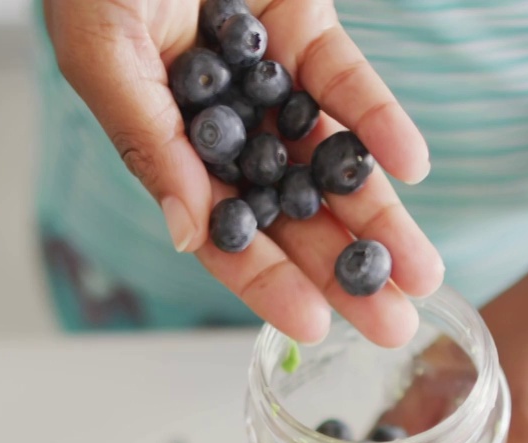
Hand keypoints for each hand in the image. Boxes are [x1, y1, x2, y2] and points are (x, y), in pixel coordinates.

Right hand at [44, 0, 441, 346]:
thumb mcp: (103, 50)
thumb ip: (144, 136)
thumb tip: (187, 232)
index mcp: (164, 141)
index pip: (223, 230)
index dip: (267, 281)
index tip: (314, 328)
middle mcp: (223, 122)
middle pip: (292, 211)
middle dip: (344, 270)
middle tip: (395, 324)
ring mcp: (269, 78)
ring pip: (331, 162)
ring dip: (379, 217)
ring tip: (424, 271)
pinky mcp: (306, 29)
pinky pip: (348, 84)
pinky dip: (379, 122)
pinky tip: (410, 164)